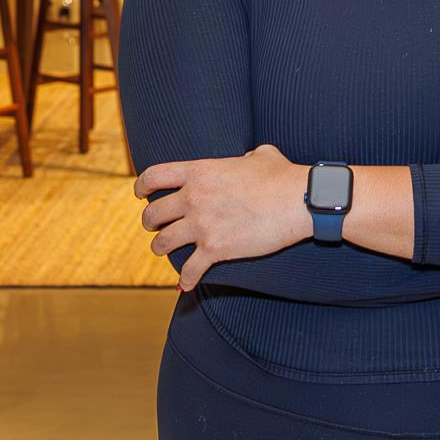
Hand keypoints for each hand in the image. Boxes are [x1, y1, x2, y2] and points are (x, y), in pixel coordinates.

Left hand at [134, 143, 310, 290]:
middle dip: (150, 221)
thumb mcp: (260, 155)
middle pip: (153, 214)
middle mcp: (193, 198)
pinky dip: (186, 280)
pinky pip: (189, 271)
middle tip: (156, 226)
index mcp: (199, 172)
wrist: (298, 201)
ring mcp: (202, 225)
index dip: (142, 186)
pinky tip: (186, 284)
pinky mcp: (215, 250)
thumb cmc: (283, 176)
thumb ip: (245, 156)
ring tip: (165, 249)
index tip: (141, 194)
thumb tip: (248, 158)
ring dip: (161, 248)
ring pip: (162, 243)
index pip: (153, 176)